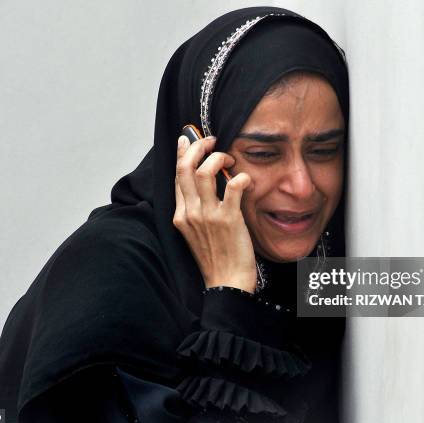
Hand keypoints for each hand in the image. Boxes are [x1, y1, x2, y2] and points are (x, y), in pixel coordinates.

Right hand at [173, 135, 256, 292]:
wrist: (226, 282)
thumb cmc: (215, 257)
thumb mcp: (195, 232)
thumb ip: (196, 209)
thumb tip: (203, 183)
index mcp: (180, 215)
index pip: (176, 175)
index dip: (182, 153)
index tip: (188, 139)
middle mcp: (190, 213)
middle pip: (186, 167)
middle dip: (198, 146)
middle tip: (212, 142)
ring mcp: (208, 216)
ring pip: (205, 172)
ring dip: (219, 158)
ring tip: (230, 159)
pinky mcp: (228, 219)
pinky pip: (233, 186)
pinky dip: (241, 177)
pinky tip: (247, 180)